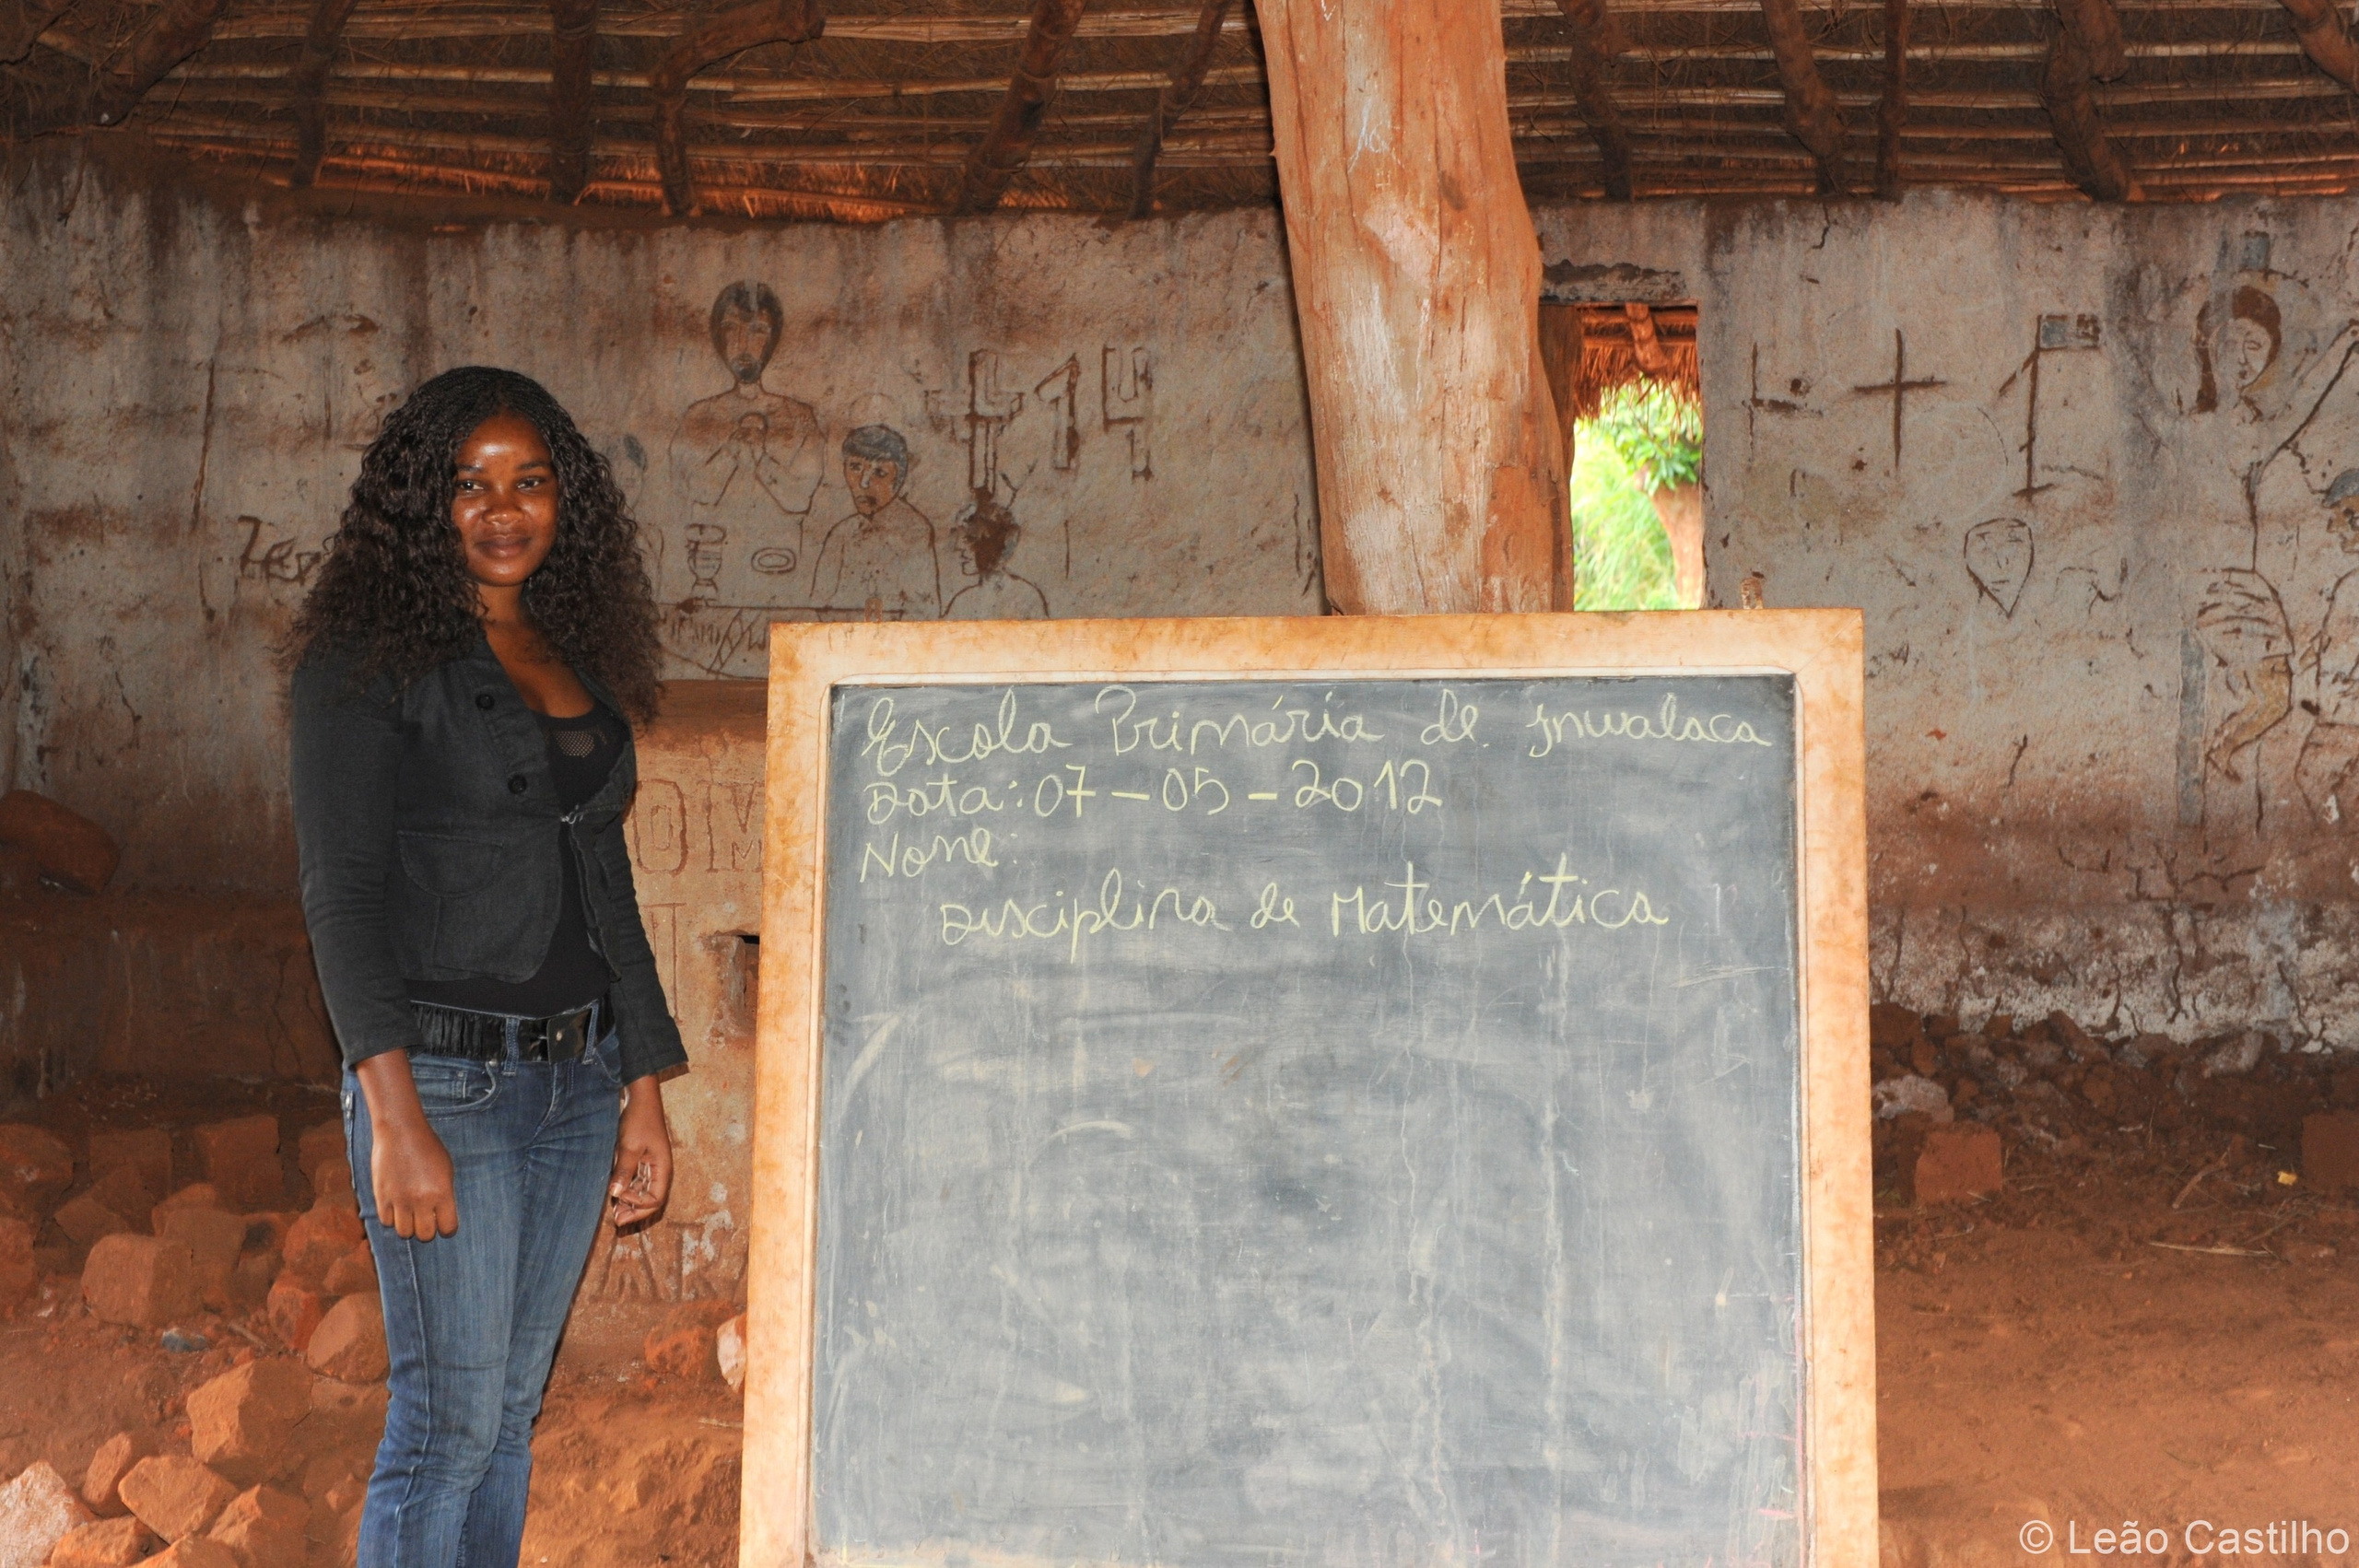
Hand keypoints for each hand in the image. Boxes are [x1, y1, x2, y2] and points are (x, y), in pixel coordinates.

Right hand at [353, 1052, 458, 1239]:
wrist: (400, 1131)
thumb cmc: (427, 1147)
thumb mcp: (446, 1169)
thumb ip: (445, 1194)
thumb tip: (442, 1215)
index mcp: (442, 1193)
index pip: (448, 1227)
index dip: (448, 1229)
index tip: (445, 1225)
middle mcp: (421, 1200)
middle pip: (425, 1235)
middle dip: (428, 1230)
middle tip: (427, 1220)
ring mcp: (399, 1200)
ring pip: (404, 1233)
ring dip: (409, 1227)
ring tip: (410, 1215)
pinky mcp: (381, 1196)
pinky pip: (386, 1222)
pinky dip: (391, 1218)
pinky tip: (396, 1208)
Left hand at [610, 1075, 673, 1229]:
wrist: (640, 1099)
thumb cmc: (639, 1120)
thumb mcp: (629, 1145)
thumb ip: (624, 1170)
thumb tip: (616, 1193)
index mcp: (663, 1169)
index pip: (655, 1200)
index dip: (638, 1204)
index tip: (619, 1194)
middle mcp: (659, 1171)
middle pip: (651, 1201)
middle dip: (634, 1211)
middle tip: (616, 1220)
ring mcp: (651, 1167)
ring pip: (643, 1193)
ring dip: (629, 1203)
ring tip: (613, 1210)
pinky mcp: (641, 1161)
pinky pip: (636, 1183)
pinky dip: (627, 1191)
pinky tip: (614, 1193)